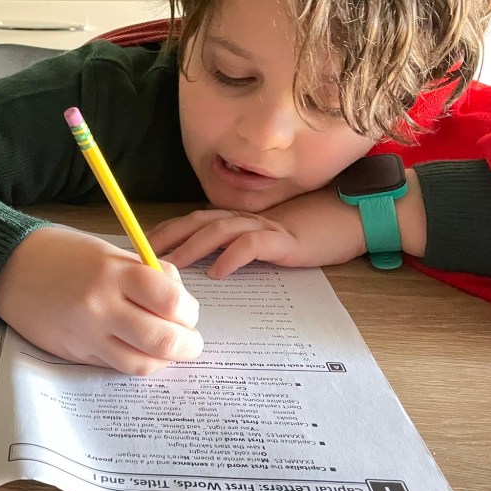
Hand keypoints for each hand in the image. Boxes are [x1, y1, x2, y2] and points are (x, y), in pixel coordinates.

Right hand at [0, 227, 201, 375]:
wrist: (10, 268)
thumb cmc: (63, 254)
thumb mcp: (108, 251)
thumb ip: (146, 274)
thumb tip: (179, 301)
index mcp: (113, 273)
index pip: (171, 301)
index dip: (188, 311)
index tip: (187, 311)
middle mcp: (101, 307)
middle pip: (162, 341)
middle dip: (187, 345)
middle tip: (189, 340)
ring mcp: (87, 335)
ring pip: (141, 364)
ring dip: (163, 360)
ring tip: (164, 347)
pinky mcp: (75, 353)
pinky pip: (116, 365)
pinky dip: (134, 360)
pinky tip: (135, 347)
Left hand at [149, 187, 367, 277]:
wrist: (351, 219)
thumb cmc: (308, 232)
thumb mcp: (266, 240)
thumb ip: (238, 245)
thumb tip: (205, 264)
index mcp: (238, 218)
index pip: (193, 220)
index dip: (165, 231)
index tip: (139, 247)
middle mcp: (245, 218)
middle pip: (197, 221)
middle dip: (167, 237)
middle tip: (141, 256)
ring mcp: (264, 226)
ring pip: (218, 231)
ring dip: (191, 247)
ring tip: (171, 266)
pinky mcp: (283, 239)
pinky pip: (252, 245)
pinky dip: (231, 257)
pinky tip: (217, 273)